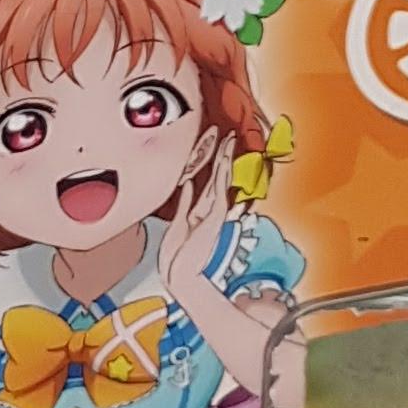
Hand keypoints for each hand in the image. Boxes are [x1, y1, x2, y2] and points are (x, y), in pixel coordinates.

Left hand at [164, 134, 238, 291]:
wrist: (181, 273)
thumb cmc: (177, 254)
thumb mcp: (178, 223)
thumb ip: (185, 202)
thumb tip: (187, 183)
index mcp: (201, 210)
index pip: (209, 179)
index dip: (212, 161)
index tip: (215, 143)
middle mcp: (211, 209)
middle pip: (219, 175)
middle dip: (223, 154)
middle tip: (231, 134)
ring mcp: (215, 212)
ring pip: (223, 178)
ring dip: (226, 157)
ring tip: (231, 138)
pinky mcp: (215, 217)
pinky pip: (221, 189)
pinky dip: (223, 173)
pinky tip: (225, 158)